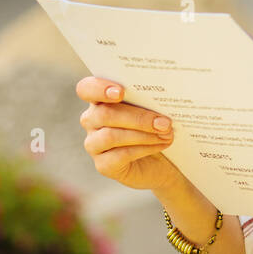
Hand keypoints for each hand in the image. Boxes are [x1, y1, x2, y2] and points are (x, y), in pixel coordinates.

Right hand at [76, 76, 182, 191]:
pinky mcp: (103, 165)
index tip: (120, 92)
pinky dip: (144, 148)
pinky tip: (160, 144)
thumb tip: (163, 97)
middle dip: (138, 117)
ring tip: (166, 134)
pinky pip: (120, 155)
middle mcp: (91, 120)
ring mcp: (94, 144)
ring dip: (143, 134)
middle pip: (104, 114)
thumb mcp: (153, 109)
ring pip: (111, 136)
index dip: (99, 88)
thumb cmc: (155, 126)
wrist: (161, 160)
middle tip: (164, 122)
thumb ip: (150, 99)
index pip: (86, 89)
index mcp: (100, 99)